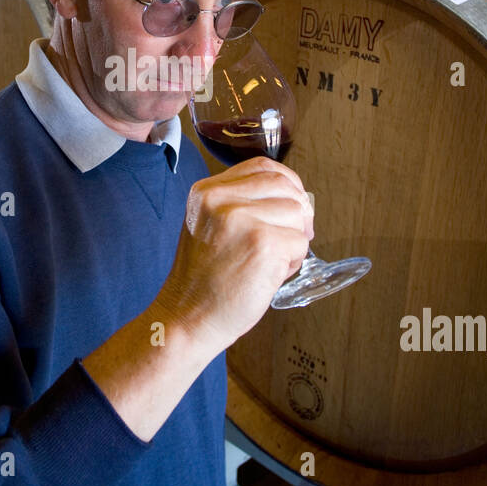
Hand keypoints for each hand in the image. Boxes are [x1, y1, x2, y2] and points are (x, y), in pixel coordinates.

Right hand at [153, 156, 313, 352]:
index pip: (262, 167)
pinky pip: (300, 243)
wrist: (187, 319)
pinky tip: (269, 274)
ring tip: (268, 262)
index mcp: (206, 191)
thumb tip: (295, 199)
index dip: (286, 183)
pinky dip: (292, 262)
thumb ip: (242, 204)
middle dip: (297, 213)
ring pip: (297, 214)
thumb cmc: (204, 281)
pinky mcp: (263, 243)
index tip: (290, 205)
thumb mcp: (210, 226)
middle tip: (289, 239)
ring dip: (293, 241)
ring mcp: (241, 219)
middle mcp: (220, 199)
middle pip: (285, 186)